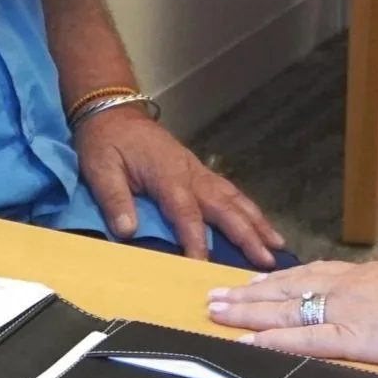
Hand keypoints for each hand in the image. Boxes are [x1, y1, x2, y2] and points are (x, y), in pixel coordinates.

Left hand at [75, 105, 285, 267]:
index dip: (196, 240)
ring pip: (232, 198)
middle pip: (223, 205)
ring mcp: (197, 171)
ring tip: (276, 245)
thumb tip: (128, 232)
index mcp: (166, 174)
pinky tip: (258, 223)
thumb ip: (114, 199)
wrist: (113, 111)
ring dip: (255, 221)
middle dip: (247, 233)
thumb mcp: (100, 168)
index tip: (205, 266)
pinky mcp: (198, 171)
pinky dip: (246, 209)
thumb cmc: (106, 142)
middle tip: (267, 260)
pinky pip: (227, 192)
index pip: (186, 212)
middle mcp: (189, 173)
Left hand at [208, 257, 377, 366]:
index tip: (253, 281)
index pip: (310, 275)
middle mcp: (344, 288)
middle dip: (248, 293)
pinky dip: (271, 342)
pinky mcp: (350, 339)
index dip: (278, 280)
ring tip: (216, 312)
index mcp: (361, 275)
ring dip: (246, 312)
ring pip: (283, 309)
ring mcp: (343, 311)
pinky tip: (247, 343)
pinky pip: (302, 340)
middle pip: (285, 288)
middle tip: (214, 295)